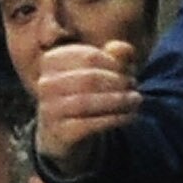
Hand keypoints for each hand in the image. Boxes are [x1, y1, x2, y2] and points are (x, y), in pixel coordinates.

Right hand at [32, 40, 141, 174]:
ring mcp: (49, 110)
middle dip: (118, 82)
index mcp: (51, 61)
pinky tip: (129, 116)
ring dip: (118, 101)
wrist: (63, 133)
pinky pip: (90, 124)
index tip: (129, 70)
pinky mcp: (60, 133)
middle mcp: (45, 84)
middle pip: (90, 79)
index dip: (114, 63)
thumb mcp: (99, 71)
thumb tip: (125, 48)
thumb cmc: (84, 94)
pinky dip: (114, 118)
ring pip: (88, 102)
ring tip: (136, 100)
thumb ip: (114, 57)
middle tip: (135, 86)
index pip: (89, 57)